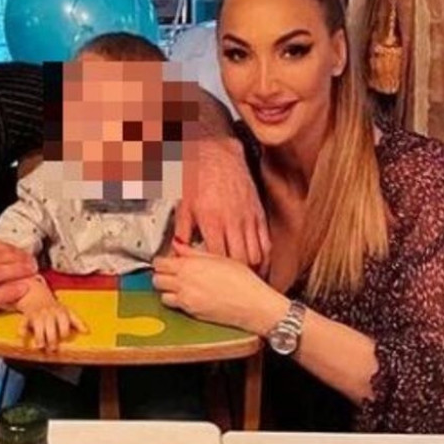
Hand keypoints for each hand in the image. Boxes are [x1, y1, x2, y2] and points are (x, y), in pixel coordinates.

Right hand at [15, 275, 87, 350]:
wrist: (37, 297)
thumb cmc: (55, 309)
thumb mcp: (67, 312)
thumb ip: (77, 321)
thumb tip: (87, 331)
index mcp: (60, 311)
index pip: (64, 322)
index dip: (64, 331)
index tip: (63, 337)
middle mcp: (48, 312)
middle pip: (50, 326)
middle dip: (51, 338)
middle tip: (52, 348)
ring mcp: (37, 314)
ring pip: (38, 326)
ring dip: (39, 337)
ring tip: (41, 346)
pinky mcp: (26, 317)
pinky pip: (22, 323)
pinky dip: (21, 330)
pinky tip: (23, 336)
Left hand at [152, 240, 284, 334]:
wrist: (253, 305)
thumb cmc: (242, 281)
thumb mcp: (219, 257)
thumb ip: (193, 251)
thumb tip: (179, 244)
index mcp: (190, 267)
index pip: (160, 263)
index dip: (161, 260)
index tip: (165, 260)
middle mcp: (184, 284)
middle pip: (157, 279)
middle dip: (161, 275)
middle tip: (169, 272)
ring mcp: (187, 301)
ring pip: (162, 295)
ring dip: (166, 290)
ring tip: (178, 285)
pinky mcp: (193, 314)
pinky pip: (175, 307)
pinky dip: (176, 301)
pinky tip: (188, 296)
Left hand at [175, 135, 270, 271]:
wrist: (217, 153)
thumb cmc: (198, 177)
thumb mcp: (184, 204)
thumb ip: (182, 230)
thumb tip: (177, 250)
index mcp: (212, 221)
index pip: (217, 258)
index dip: (217, 275)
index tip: (215, 284)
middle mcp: (232, 222)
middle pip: (240, 261)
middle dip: (238, 278)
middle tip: (234, 290)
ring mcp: (248, 218)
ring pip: (256, 254)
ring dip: (253, 271)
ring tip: (248, 282)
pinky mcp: (258, 213)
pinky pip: (266, 241)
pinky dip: (265, 256)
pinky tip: (260, 264)